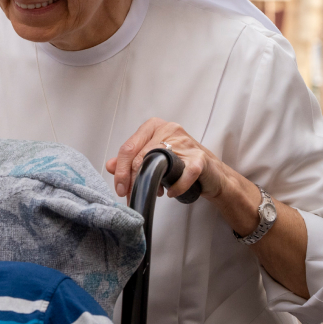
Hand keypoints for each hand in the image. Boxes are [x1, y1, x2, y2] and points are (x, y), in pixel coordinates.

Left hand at [106, 117, 226, 201]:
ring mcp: (185, 142)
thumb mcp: (152, 159)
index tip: (120, 188)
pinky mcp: (199, 158)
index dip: (121, 171)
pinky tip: (171, 193)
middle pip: (140, 157)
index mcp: (153, 126)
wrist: (212, 174)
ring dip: (152, 184)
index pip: (129, 147)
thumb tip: (110, 166)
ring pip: (157, 164)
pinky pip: (182, 175)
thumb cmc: (181, 163)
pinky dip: (175, 187)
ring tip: (154, 193)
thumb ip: (130, 160)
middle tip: (131, 197)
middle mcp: (169, 129)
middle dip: (133, 181)